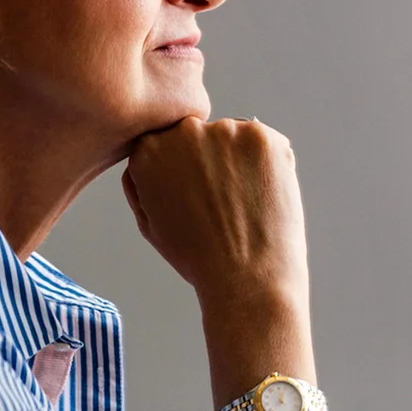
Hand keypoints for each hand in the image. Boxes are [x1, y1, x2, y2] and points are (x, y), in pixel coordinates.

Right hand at [122, 117, 308, 312]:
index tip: (197, 196)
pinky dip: (270, 164)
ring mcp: (226, 131)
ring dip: (241, 161)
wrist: (246, 280)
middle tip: (223, 203)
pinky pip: (267, 143)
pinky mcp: (262, 137)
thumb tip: (148, 154)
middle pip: (200, 135)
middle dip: (212, 161)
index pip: (167, 141)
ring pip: (235, 137)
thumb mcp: (149, 222)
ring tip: (244, 205)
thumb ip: (141, 181)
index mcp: (148, 149)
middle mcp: (183, 132)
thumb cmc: (198, 258)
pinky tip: (263, 197)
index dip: (185, 170)